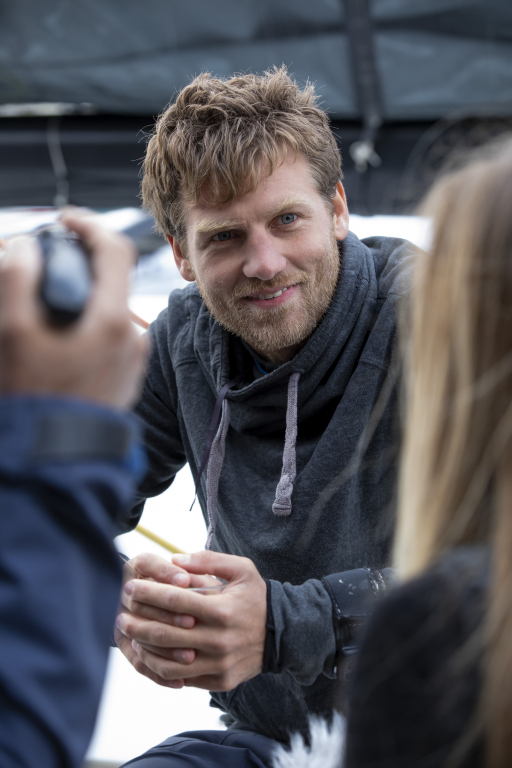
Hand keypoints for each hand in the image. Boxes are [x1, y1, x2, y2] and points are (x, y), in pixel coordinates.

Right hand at [0, 214, 147, 406]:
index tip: (64, 219)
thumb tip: (24, 248)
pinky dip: (85, 322)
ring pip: (107, 307)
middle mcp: (131, 337)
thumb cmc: (34, 400)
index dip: (88, 225)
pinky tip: (56, 337)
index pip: (115, 249)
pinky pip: (106, 334)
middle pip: (111, 278)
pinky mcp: (123, 376)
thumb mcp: (13, 333)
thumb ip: (18, 280)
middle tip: (44, 262)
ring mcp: (130, 359)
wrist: (55, 461)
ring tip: (43, 304)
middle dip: (79, 261)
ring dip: (81, 294)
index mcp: (112, 321)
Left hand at [115, 550, 266, 691]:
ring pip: (168, 661)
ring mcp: (218, 663)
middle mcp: (218, 639)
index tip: (129, 587)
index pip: (174, 600)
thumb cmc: (257, 597)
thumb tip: (175, 559)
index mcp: (221, 609)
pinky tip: (149, 654)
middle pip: (165, 632)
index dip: (147, 593)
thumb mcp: (242, 569)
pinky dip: (160, 667)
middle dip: (136, 622)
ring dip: (144, 648)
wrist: (283, 634)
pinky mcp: (219, 681)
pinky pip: (181, 678)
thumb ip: (208, 560)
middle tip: (119, 614)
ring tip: (130, 635)